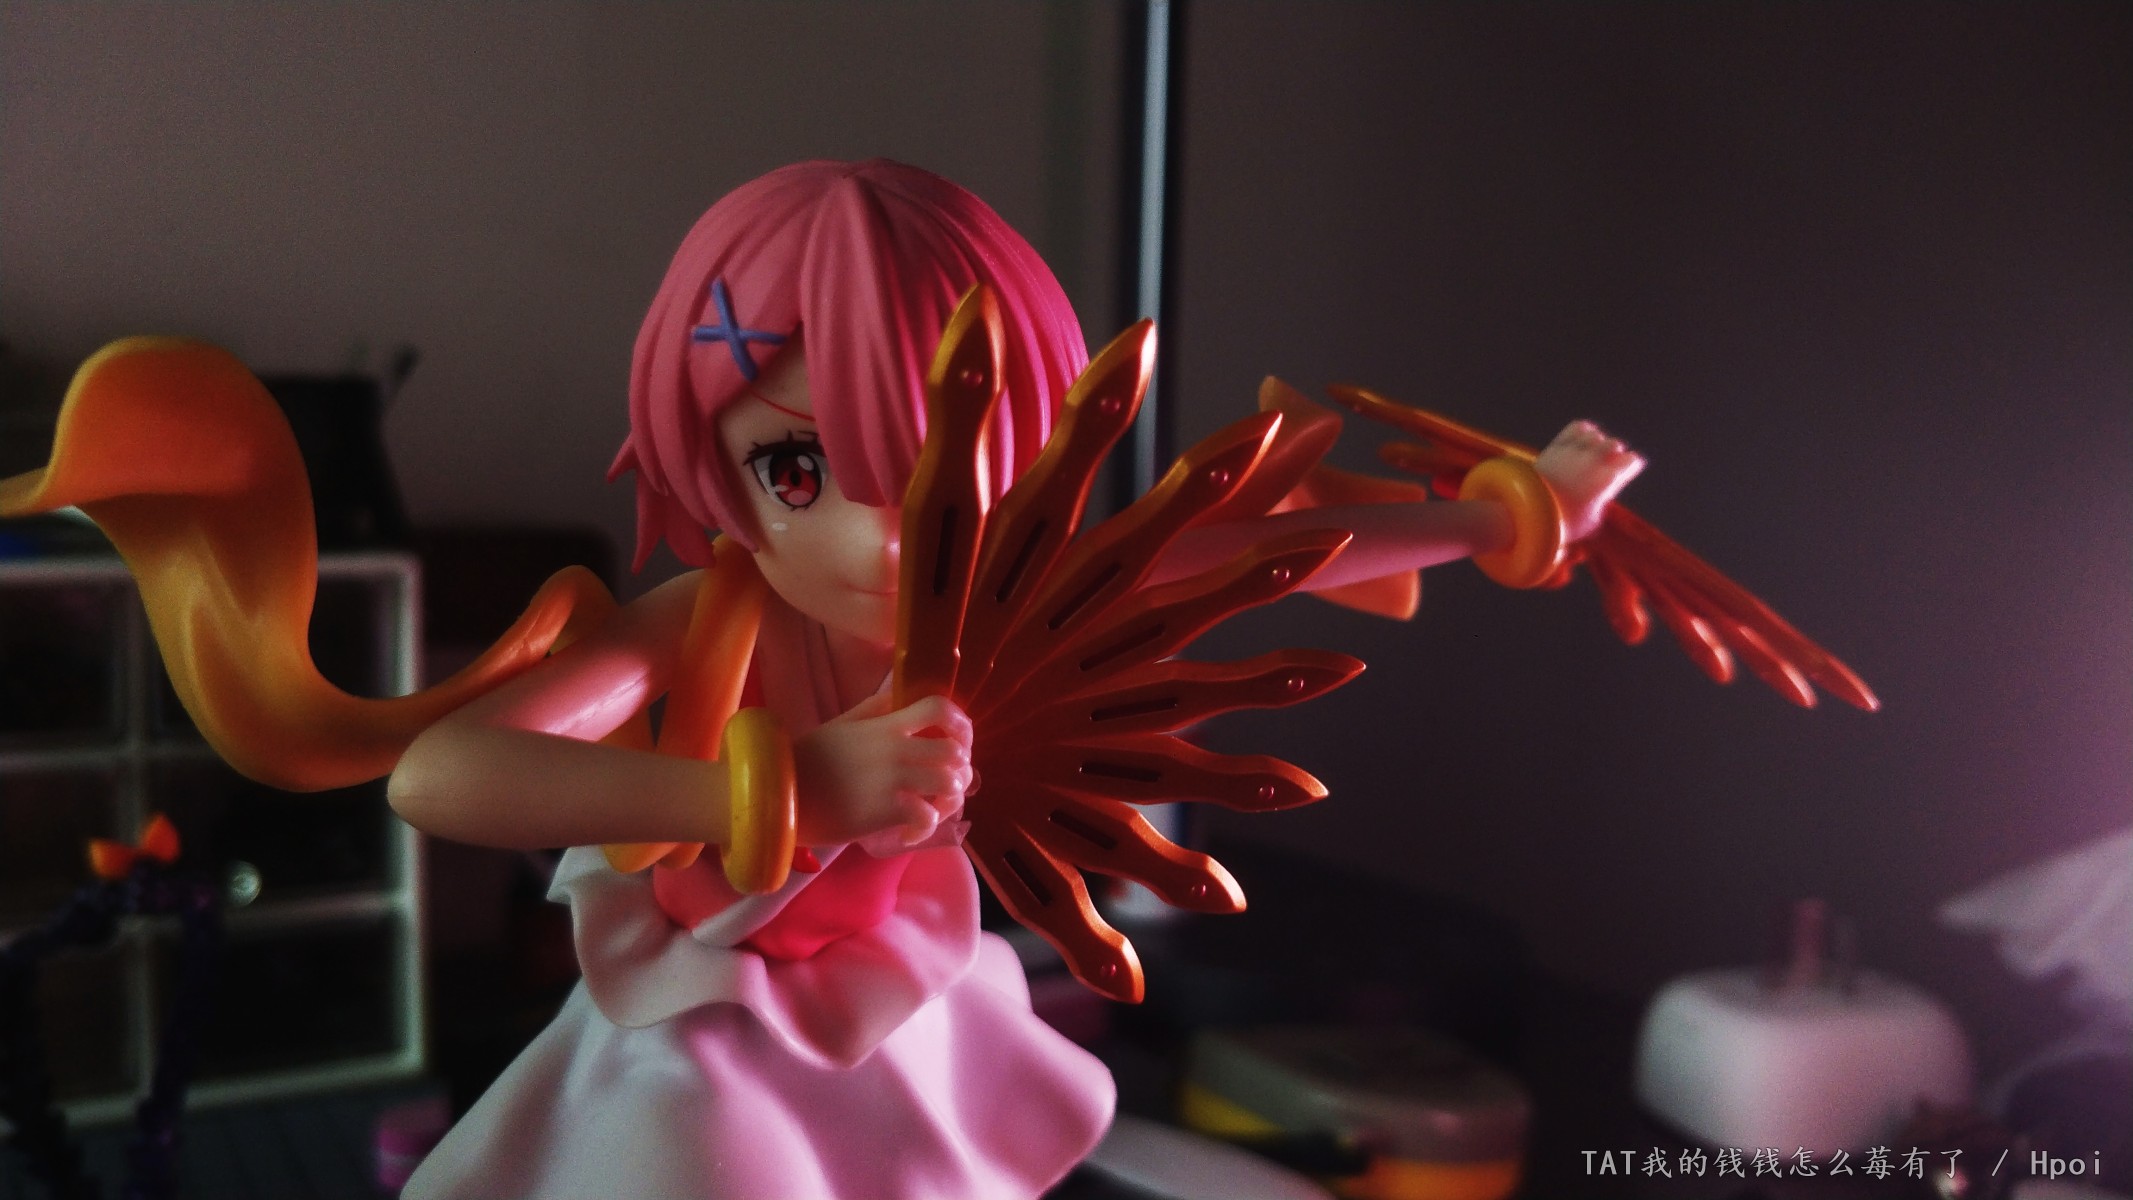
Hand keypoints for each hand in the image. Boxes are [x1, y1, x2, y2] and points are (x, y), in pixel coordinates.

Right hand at [792, 693, 973, 848]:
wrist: (779, 793)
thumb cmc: (807, 760)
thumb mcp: (842, 724)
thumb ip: (874, 709)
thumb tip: (900, 696)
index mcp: (885, 724)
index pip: (939, 708)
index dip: (961, 723)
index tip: (960, 740)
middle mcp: (894, 748)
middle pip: (955, 752)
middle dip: (960, 771)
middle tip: (945, 786)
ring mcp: (891, 779)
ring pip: (949, 784)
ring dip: (948, 801)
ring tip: (931, 810)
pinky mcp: (883, 810)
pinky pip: (927, 817)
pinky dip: (925, 828)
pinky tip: (909, 833)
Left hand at [1536, 420, 1644, 540]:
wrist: (1531, 509)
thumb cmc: (1563, 522)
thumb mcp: (1591, 521)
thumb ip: (1601, 503)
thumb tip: (1600, 496)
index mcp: (1608, 479)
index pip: (1633, 461)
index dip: (1631, 466)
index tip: (1627, 471)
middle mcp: (1595, 460)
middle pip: (1615, 444)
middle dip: (1615, 453)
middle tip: (1608, 463)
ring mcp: (1575, 450)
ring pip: (1596, 435)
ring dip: (1598, 442)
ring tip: (1593, 453)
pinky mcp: (1558, 445)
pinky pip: (1578, 427)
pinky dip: (1584, 430)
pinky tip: (1582, 438)